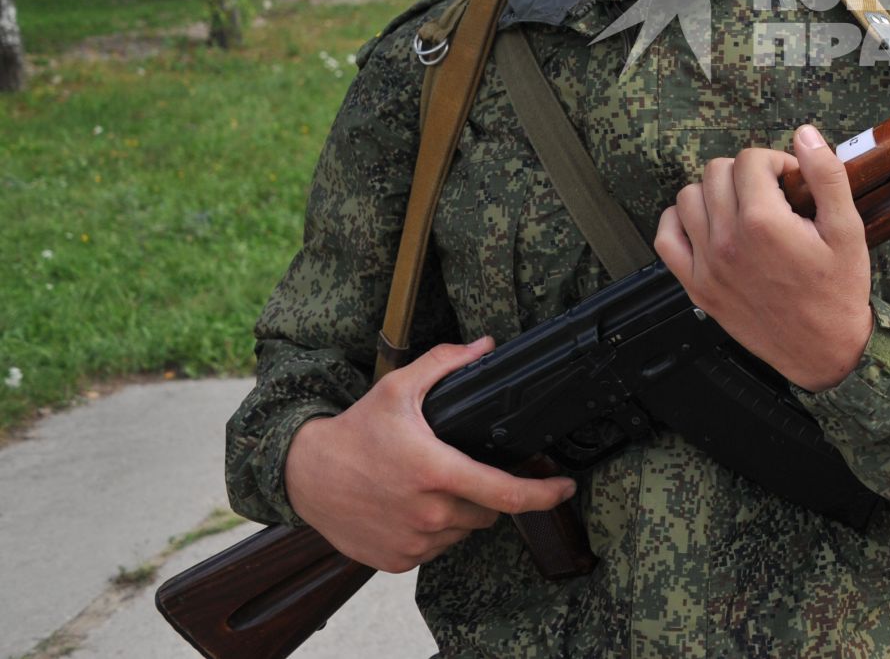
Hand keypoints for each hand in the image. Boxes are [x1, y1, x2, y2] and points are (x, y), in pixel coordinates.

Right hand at [285, 338, 578, 572]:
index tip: (566, 487)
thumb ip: (446, 363)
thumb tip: (486, 347)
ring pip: (463, 531)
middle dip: (486, 491)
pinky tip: (413, 507)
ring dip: (460, 512)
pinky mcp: (397, 560)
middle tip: (461, 469)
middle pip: (488, 511)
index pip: (508, 493)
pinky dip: (434, 531)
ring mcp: (413, 542)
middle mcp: (429, 513)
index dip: (545, 493)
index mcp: (437, 472)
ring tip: (431, 486)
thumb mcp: (399, 388)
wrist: (305, 476)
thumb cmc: (355, 431)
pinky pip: (435, 548)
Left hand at [655, 124, 874, 391]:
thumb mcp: (847, 228)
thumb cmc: (839, 291)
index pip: (751, 160)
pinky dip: (680, 221)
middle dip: (746, 173)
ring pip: (688, 197)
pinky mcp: (697, 286)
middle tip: (771, 193)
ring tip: (743, 207)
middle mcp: (727, 241)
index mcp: (764, 222)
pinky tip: (707, 224)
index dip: (776, 162)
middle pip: (717, 172)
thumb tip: (805, 134)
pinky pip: (666, 238)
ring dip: (715, 192)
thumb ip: (826, 176)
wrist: (824, 351)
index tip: (793, 180)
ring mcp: (707, 265)